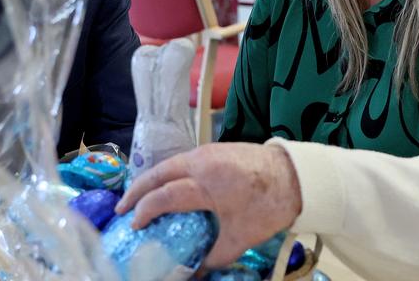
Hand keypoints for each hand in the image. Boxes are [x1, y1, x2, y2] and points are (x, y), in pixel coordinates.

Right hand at [115, 143, 302, 267]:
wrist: (297, 175)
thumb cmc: (269, 204)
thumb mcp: (242, 235)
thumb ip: (215, 255)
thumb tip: (196, 272)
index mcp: (206, 183)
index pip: (164, 196)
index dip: (145, 211)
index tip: (134, 226)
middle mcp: (201, 163)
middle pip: (158, 173)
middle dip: (136, 190)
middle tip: (120, 207)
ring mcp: (208, 152)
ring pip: (169, 163)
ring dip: (151, 179)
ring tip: (138, 195)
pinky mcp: (215, 149)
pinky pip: (182, 159)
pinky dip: (167, 172)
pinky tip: (165, 183)